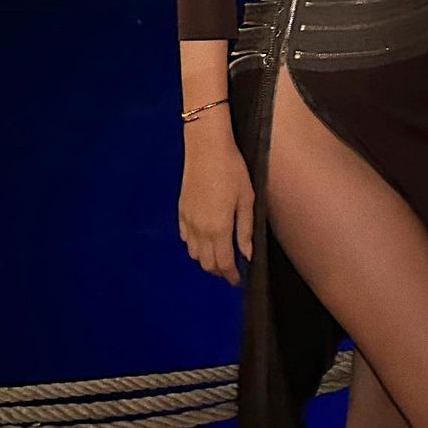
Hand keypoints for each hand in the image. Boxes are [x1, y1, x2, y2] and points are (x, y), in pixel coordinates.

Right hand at [178, 135, 254, 287]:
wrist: (206, 148)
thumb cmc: (231, 170)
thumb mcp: (246, 198)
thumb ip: (245, 229)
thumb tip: (246, 255)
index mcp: (218, 229)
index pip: (223, 263)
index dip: (230, 275)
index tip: (237, 280)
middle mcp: (199, 230)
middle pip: (206, 263)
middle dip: (219, 270)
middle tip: (230, 269)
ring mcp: (187, 221)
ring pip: (194, 253)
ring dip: (206, 259)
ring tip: (219, 254)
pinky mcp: (181, 211)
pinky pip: (185, 238)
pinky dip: (194, 245)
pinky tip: (204, 238)